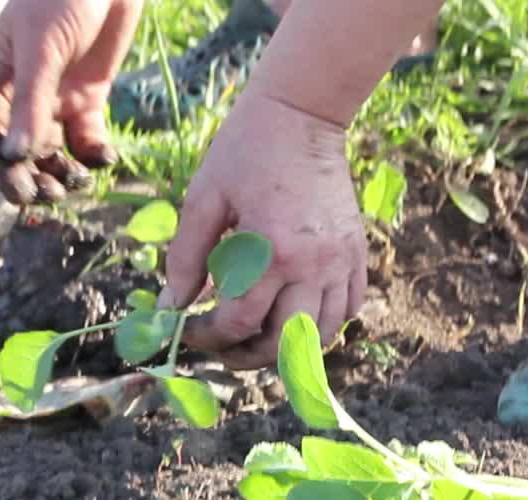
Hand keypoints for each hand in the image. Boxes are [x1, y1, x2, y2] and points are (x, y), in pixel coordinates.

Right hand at [0, 0, 142, 203]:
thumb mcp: (41, 50)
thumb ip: (30, 104)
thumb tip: (14, 157)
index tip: (20, 184)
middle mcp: (17, 96)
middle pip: (16, 152)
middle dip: (30, 177)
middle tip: (50, 195)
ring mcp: (53, 100)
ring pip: (51, 152)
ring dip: (62, 172)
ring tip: (78, 181)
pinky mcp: (87, 101)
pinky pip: (85, 139)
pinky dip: (93, 154)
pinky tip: (104, 158)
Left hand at [159, 91, 368, 369]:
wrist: (302, 115)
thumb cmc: (245, 151)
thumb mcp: (204, 200)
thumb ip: (184, 259)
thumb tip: (170, 309)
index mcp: (271, 251)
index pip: (239, 322)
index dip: (210, 337)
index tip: (191, 332)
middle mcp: (313, 265)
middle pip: (283, 342)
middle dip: (248, 356)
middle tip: (224, 350)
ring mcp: (340, 261)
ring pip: (322, 335)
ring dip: (288, 349)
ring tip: (259, 342)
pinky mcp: (356, 252)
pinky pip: (349, 308)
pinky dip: (324, 325)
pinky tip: (297, 318)